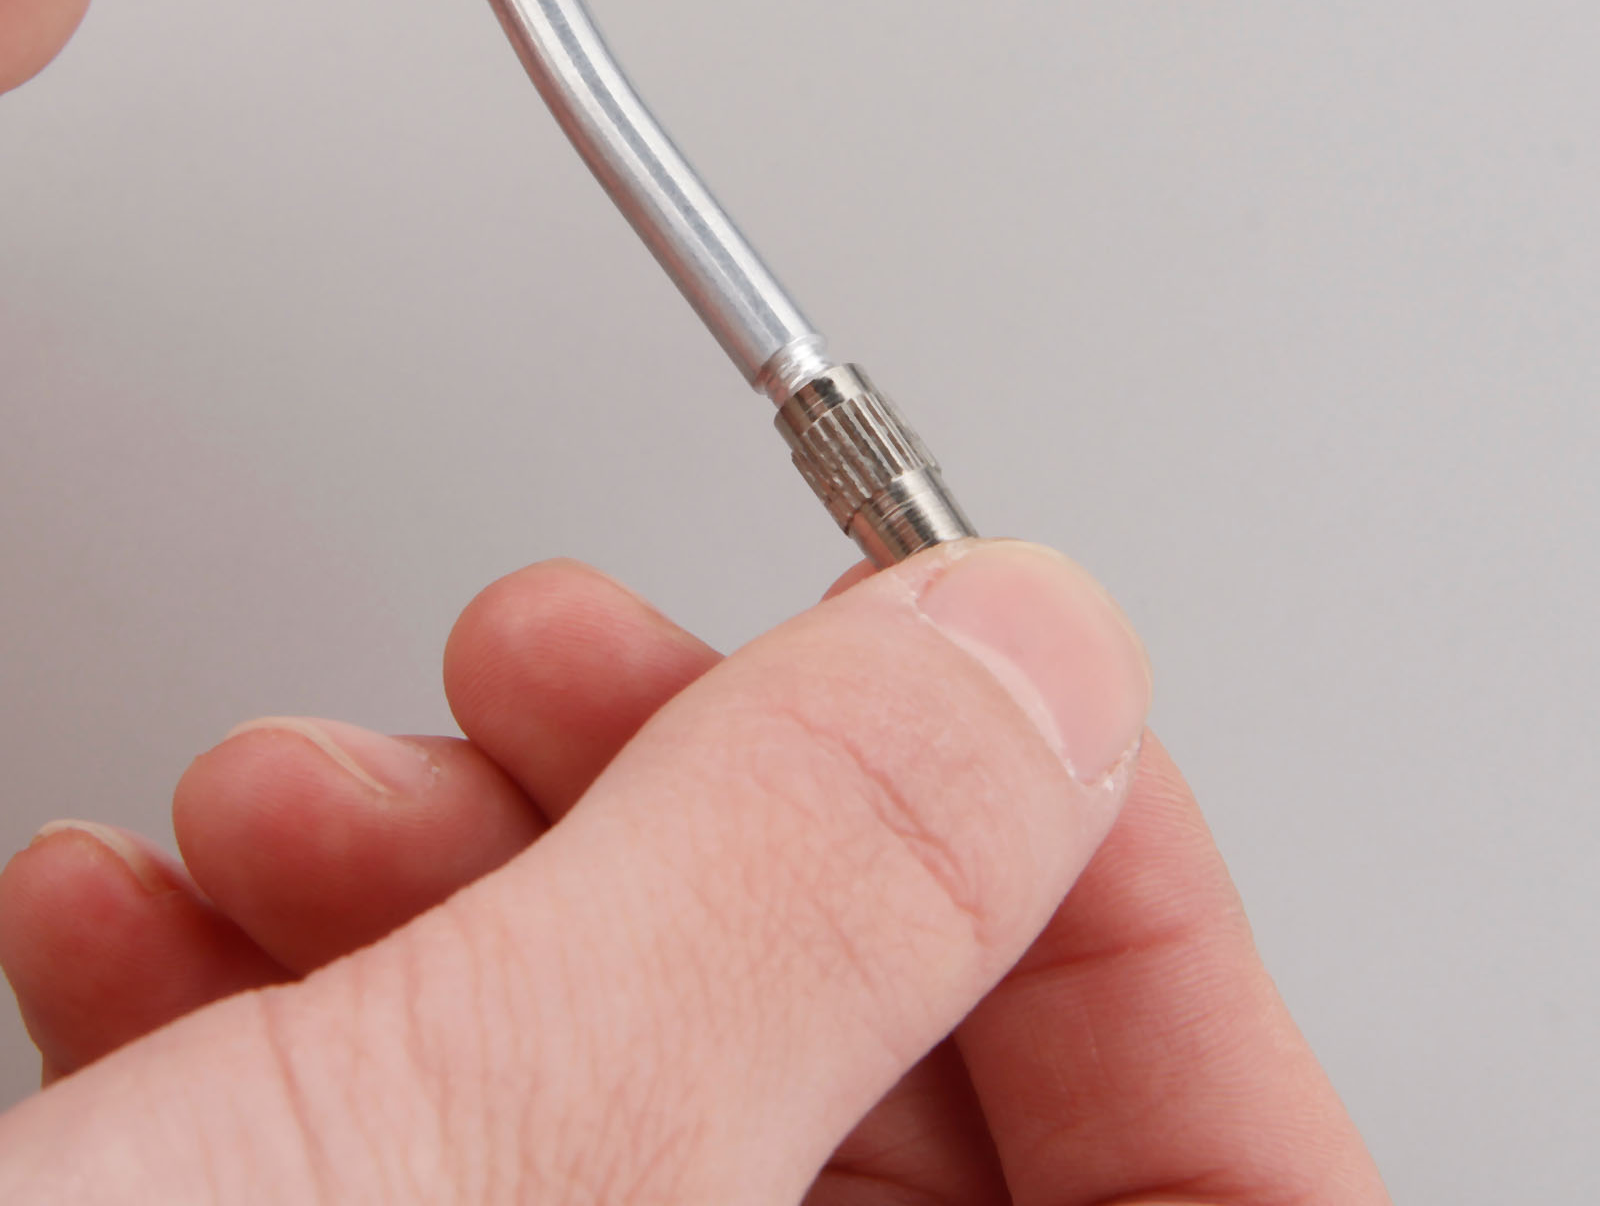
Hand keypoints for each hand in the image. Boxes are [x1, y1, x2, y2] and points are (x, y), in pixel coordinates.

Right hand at [2, 545, 1388, 1200]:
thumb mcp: (500, 1174)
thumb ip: (816, 891)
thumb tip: (1039, 653)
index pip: (1224, 1189)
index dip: (1109, 886)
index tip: (954, 679)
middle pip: (896, 1091)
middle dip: (719, 820)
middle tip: (567, 677)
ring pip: (651, 1081)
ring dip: (477, 874)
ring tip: (300, 799)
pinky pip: (449, 1150)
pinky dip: (317, 995)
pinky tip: (171, 923)